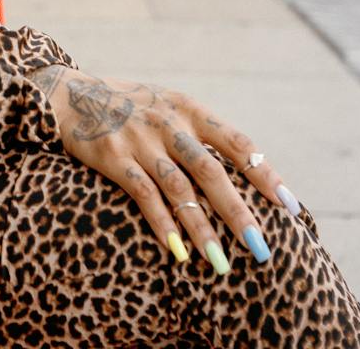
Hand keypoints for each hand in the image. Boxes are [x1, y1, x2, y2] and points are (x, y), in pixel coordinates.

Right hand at [33, 65, 299, 273]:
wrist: (69, 94)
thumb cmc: (128, 107)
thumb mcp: (167, 106)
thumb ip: (200, 133)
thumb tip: (251, 170)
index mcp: (187, 108)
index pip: (237, 141)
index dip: (265, 174)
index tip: (291, 208)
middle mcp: (167, 121)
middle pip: (211, 170)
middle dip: (239, 212)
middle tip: (262, 249)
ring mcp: (139, 139)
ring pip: (179, 188)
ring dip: (202, 229)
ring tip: (222, 265)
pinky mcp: (113, 156)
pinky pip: (143, 194)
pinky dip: (162, 223)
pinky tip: (177, 252)